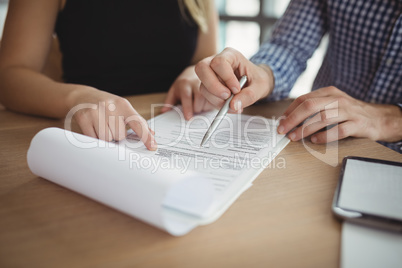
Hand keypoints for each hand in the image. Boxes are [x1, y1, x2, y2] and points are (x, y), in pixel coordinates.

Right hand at [68, 87, 156, 149]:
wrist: (83, 96)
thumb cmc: (106, 104)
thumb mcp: (123, 108)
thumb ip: (137, 121)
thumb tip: (151, 133)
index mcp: (123, 104)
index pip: (137, 123)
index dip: (146, 136)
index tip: (152, 146)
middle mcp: (110, 107)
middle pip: (120, 135)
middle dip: (116, 134)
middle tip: (110, 125)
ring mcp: (96, 112)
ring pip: (107, 139)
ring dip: (106, 137)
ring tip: (102, 125)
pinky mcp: (84, 118)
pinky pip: (94, 138)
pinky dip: (95, 137)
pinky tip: (94, 127)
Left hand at [162, 66, 213, 119]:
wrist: (194, 72)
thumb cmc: (183, 85)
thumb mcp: (174, 91)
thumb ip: (169, 101)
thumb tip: (164, 111)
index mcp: (184, 84)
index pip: (186, 96)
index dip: (187, 108)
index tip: (188, 118)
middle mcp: (196, 83)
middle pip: (199, 99)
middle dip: (197, 109)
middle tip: (194, 111)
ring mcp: (207, 84)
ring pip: (209, 100)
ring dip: (205, 107)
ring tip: (201, 106)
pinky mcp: (216, 88)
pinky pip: (216, 99)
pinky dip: (212, 105)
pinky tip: (208, 103)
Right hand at [195, 47, 274, 112]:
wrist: (254, 83)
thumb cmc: (257, 79)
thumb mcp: (260, 87)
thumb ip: (249, 95)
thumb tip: (234, 105)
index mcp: (231, 55)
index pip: (220, 62)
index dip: (227, 77)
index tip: (237, 89)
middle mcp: (216, 61)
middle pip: (202, 68)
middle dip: (213, 87)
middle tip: (227, 96)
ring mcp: (210, 73)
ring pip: (202, 85)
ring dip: (215, 98)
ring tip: (231, 104)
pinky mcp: (208, 85)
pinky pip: (206, 95)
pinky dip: (216, 103)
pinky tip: (228, 105)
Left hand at [278, 86, 401, 142]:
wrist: (378, 118)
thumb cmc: (349, 113)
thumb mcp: (332, 104)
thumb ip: (314, 108)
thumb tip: (288, 119)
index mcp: (329, 93)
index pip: (304, 99)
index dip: (290, 110)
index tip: (280, 121)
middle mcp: (338, 100)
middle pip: (310, 106)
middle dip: (293, 119)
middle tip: (282, 130)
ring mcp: (348, 112)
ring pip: (322, 118)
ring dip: (305, 129)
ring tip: (294, 137)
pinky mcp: (357, 124)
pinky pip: (339, 130)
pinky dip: (325, 136)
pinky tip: (315, 140)